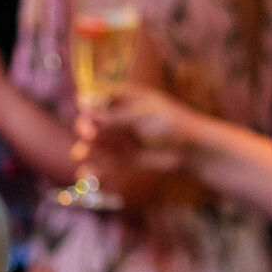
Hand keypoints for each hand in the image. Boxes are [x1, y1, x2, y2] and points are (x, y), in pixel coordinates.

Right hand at [78, 83, 195, 174]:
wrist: (189, 149)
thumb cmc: (170, 123)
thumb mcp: (142, 115)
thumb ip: (113, 114)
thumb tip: (83, 104)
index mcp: (124, 99)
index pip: (96, 97)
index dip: (87, 104)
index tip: (86, 112)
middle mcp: (116, 118)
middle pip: (90, 121)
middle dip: (85, 128)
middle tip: (90, 135)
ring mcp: (117, 138)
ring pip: (91, 143)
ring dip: (84, 149)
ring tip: (83, 155)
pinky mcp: (119, 158)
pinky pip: (100, 163)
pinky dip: (92, 168)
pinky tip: (90, 173)